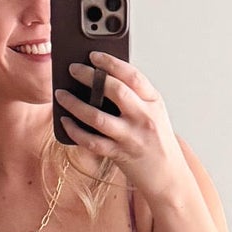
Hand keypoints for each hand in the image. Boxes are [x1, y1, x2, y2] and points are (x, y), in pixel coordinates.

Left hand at [55, 53, 191, 207]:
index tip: (93, 55)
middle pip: (115, 90)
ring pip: (97, 117)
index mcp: (153, 102)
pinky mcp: (120, 155)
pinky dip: (75, 131)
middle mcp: (144, 117)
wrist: (170, 177)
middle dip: (90, 77)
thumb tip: (99, 80)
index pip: (132, 75)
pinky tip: (65, 121)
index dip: (111, 62)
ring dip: (75, 104)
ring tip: (61, 95)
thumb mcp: (154, 113)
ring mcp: (131, 137)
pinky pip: (92, 141)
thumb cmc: (158, 142)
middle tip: (73, 69)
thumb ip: (134, 97)